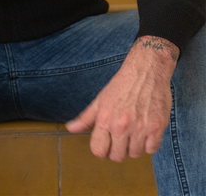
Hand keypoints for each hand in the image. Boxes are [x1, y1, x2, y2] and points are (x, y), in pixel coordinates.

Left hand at [65, 36, 178, 161]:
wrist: (146, 70)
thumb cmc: (122, 84)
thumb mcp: (100, 99)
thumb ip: (85, 117)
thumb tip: (70, 128)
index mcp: (105, 119)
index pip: (98, 151)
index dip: (102, 149)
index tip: (108, 143)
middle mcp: (121, 126)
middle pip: (117, 156)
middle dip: (118, 149)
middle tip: (122, 136)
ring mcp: (140, 128)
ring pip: (135, 154)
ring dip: (134, 146)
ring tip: (135, 129)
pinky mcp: (157, 128)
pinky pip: (152, 150)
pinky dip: (150, 143)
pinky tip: (146, 130)